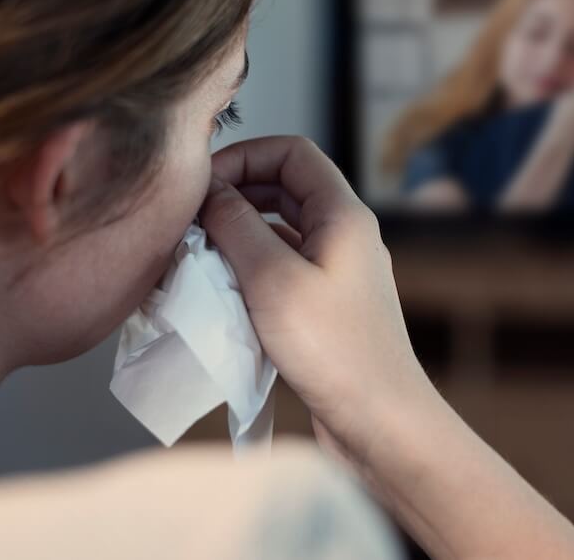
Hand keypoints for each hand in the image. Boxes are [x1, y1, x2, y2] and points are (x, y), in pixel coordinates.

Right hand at [198, 136, 435, 462]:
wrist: (380, 422)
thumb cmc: (334, 351)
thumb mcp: (272, 279)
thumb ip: (236, 226)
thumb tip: (210, 191)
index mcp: (344, 214)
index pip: (293, 152)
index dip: (245, 155)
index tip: (203, 183)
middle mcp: (346, 235)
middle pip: (286, 188)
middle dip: (237, 192)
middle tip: (193, 218)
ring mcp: (339, 272)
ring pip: (282, 230)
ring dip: (239, 234)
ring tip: (199, 254)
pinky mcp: (328, 307)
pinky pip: (284, 268)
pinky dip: (251, 269)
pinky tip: (221, 292)